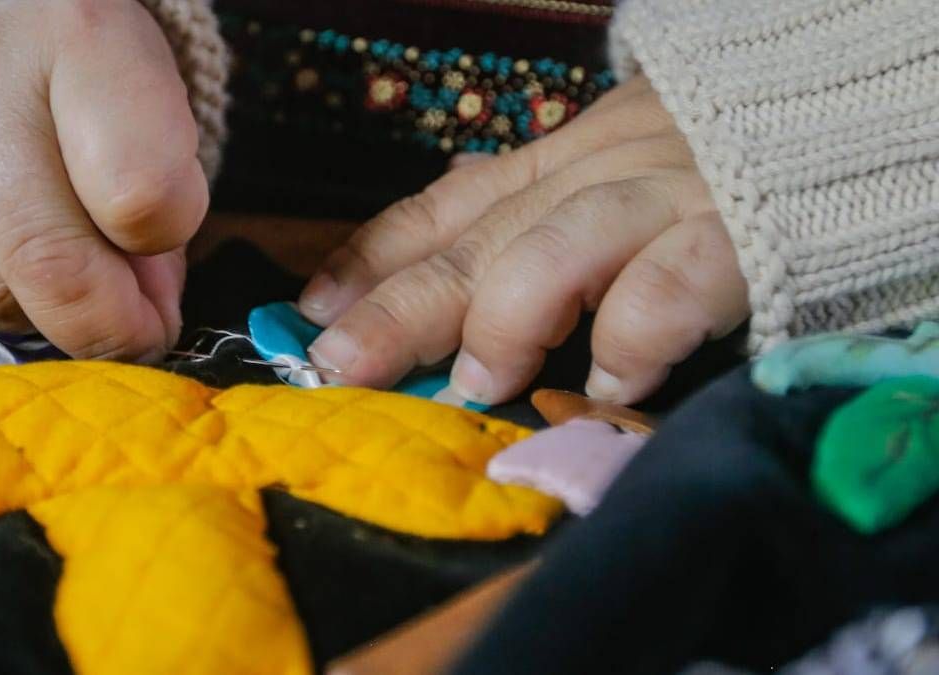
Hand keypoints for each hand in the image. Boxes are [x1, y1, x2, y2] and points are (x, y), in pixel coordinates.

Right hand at [0, 0, 207, 359]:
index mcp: (83, 40)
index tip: (168, 242)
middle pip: (51, 267)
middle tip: (138, 330)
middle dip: (110, 327)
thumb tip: (140, 318)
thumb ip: (165, 209)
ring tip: (65, 268)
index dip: (167, 238)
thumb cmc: (85, 81)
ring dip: (44, 315)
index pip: (139, 192)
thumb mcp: (155, 111)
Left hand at [299, 75, 747, 404]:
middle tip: (341, 363)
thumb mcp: (612, 177)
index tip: (314, 307)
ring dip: (506, 315)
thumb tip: (454, 297)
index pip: (448, 205)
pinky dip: (633, 330)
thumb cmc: (718, 168)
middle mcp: (597, 174)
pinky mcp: (743, 236)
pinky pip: (674, 281)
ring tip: (474, 380)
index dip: (375, 256)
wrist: (846, 119)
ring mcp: (666, 199)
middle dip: (402, 304)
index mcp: (560, 163)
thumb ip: (541, 226)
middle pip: (482, 238)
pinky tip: (610, 380)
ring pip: (560, 245)